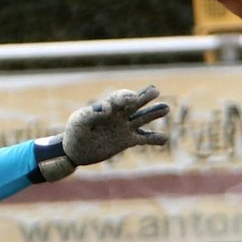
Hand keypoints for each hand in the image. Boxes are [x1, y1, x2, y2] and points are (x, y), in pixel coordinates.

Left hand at [37, 86, 171, 180]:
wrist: (75, 150)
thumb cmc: (74, 132)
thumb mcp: (78, 122)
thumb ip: (92, 115)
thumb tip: (107, 109)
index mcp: (106, 108)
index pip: (119, 99)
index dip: (124, 98)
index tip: (129, 100)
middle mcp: (118, 115)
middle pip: (134, 104)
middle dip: (144, 97)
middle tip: (155, 91)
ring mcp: (124, 128)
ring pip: (142, 119)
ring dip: (154, 113)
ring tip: (166, 108)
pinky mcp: (127, 141)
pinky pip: (143, 139)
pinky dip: (154, 139)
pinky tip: (164, 139)